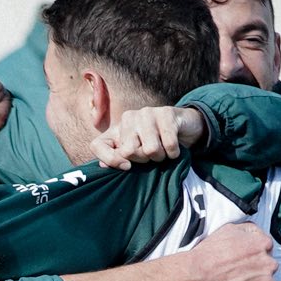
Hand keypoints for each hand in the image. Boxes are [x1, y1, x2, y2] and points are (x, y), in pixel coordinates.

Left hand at [92, 105, 206, 167]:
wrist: (184, 127)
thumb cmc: (155, 144)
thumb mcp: (135, 154)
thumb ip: (117, 160)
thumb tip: (103, 165)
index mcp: (116, 129)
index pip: (97, 145)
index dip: (109, 160)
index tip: (126, 167)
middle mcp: (128, 118)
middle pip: (128, 151)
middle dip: (143, 160)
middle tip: (150, 155)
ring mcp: (146, 113)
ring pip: (150, 149)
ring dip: (160, 156)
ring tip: (162, 150)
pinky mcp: (166, 113)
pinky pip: (168, 144)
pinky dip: (173, 152)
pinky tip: (174, 148)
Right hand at [185, 223, 276, 280]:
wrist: (196, 278)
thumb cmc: (209, 255)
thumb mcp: (229, 229)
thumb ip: (250, 230)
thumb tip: (257, 234)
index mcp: (263, 245)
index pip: (267, 249)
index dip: (253, 256)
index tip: (242, 262)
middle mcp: (269, 264)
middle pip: (268, 268)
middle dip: (255, 272)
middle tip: (237, 276)